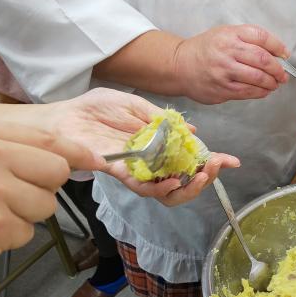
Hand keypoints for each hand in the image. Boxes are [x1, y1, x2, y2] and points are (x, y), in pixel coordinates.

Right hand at [0, 111, 102, 296]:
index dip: (75, 152)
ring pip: (46, 204)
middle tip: (1, 200)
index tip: (95, 159)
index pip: (46, 137)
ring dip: (21, 217)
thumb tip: (64, 151)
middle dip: (40, 189)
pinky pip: (27, 233)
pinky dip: (5, 240)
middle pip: (56, 169)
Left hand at [41, 88, 239, 204]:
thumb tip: (191, 129)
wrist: (63, 117)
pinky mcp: (121, 173)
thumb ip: (161, 118)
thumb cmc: (93, 109)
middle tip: (214, 167)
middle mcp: (150, 162)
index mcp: (157, 145)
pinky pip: (144, 187)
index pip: (189, 158)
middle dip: (204, 177)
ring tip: (198, 176)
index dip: (211, 162)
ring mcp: (137, 170)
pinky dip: (161, 188)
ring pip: (168, 192)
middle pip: (184, 181)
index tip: (232, 161)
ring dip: (188, 187)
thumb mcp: (134, 104)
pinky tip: (172, 181)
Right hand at [173, 24, 289, 103]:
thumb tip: (274, 53)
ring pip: (257, 78)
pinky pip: (248, 92)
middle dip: (278, 69)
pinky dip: (261, 92)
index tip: (284, 55)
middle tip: (283, 75)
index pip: (261, 37)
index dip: (278, 46)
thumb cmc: (205, 49)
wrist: (179, 65)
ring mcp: (224, 71)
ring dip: (271, 82)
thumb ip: (246, 39)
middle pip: (262, 59)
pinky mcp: (222, 88)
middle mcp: (227, 51)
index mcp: (230, 34)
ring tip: (275, 84)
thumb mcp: (224, 34)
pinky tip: (264, 91)